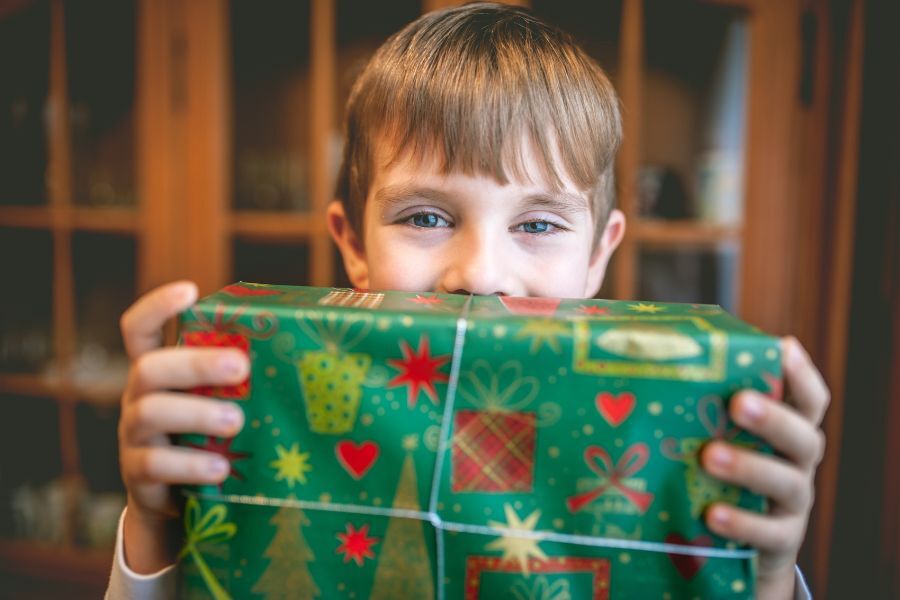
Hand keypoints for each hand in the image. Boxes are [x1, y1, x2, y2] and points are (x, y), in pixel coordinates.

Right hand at [118, 281, 247, 572]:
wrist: (180, 504)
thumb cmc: (213, 436)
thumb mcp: (221, 401)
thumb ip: (243, 378)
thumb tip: (315, 347)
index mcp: (159, 371)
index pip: (139, 329)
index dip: (157, 306)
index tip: (189, 290)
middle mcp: (139, 398)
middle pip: (149, 368)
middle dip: (196, 363)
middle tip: (242, 366)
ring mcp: (135, 437)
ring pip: (151, 413)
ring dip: (196, 413)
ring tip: (236, 421)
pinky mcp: (139, 476)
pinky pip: (155, 466)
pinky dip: (189, 465)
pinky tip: (219, 468)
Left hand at [700, 336, 828, 598]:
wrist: (736, 547)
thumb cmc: (717, 473)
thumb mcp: (716, 437)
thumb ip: (698, 407)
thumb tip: (636, 357)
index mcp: (787, 429)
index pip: (808, 398)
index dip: (801, 373)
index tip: (783, 348)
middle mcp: (797, 462)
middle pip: (802, 436)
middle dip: (772, 418)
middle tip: (737, 403)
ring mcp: (793, 503)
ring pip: (786, 482)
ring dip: (749, 467)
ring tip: (709, 456)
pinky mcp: (780, 540)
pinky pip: (768, 533)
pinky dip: (742, 523)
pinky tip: (711, 514)